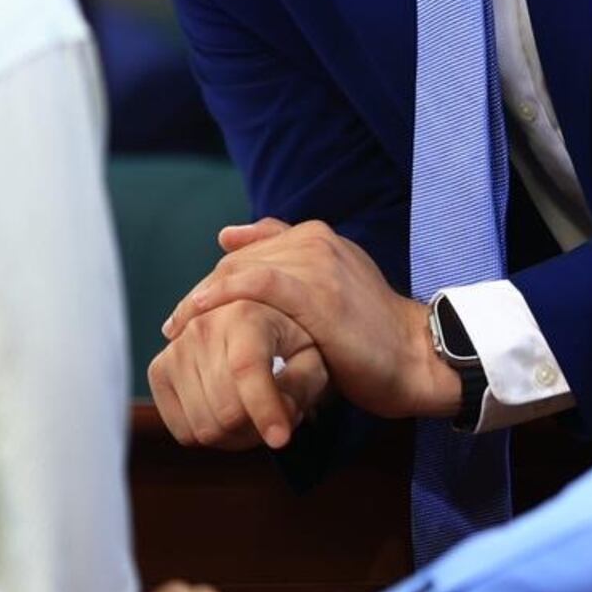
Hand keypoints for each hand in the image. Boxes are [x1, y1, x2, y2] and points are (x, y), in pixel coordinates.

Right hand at [147, 299, 330, 449]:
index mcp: (244, 314)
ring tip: (253, 416)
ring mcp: (175, 349)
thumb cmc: (286, 342)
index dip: (265, 410)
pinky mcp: (158, 371)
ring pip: (204, 428)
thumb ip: (303, 383)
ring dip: (235, 436)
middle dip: (258, 429)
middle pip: (227, 411)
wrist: (251, 322)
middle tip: (274, 420)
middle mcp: (202, 327)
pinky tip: (226, 414)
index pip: (247, 370)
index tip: (281, 440)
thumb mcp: (311, 357)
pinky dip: (209, 435)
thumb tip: (281, 414)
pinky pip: (183, 432)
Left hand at [165, 218, 457, 420]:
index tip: (193, 308)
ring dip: (201, 299)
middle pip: (239, 260)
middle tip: (176, 325)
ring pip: (241, 270)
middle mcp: (317, 241)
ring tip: (177, 328)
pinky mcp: (318, 294)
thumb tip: (226, 234)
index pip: (250, 250)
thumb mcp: (330, 285)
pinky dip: (219, 295)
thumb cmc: (371, 333)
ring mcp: (318, 265)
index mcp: (318, 236)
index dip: (216, 278)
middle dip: (203, 292)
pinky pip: (256, 285)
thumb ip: (287, 260)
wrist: (415, 358)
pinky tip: (193, 314)